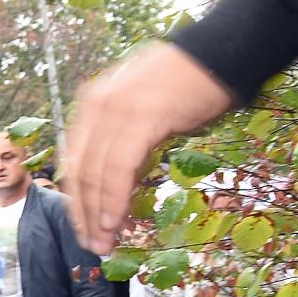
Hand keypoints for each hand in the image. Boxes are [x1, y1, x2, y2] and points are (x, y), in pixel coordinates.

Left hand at [62, 41, 234, 254]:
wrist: (222, 51)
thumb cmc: (190, 82)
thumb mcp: (142, 107)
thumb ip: (124, 137)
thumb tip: (118, 178)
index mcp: (92, 104)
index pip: (75, 159)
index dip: (78, 198)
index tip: (84, 226)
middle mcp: (96, 106)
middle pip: (79, 170)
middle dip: (83, 213)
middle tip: (92, 245)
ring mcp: (116, 110)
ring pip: (95, 173)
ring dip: (97, 214)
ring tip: (105, 243)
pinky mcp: (142, 117)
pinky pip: (119, 167)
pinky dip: (114, 198)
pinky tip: (115, 222)